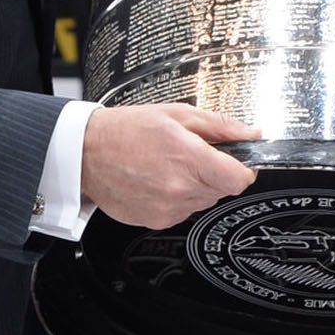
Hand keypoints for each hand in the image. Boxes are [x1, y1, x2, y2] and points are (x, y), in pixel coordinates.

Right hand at [79, 102, 258, 226]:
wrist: (85, 153)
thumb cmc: (125, 130)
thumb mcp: (176, 114)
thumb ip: (219, 126)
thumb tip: (250, 134)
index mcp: (188, 158)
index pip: (239, 179)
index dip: (242, 168)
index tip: (236, 160)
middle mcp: (180, 188)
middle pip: (223, 190)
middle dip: (215, 172)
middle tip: (192, 155)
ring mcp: (168, 208)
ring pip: (204, 201)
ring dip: (196, 185)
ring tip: (170, 166)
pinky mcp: (157, 220)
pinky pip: (183, 211)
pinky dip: (178, 197)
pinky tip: (158, 180)